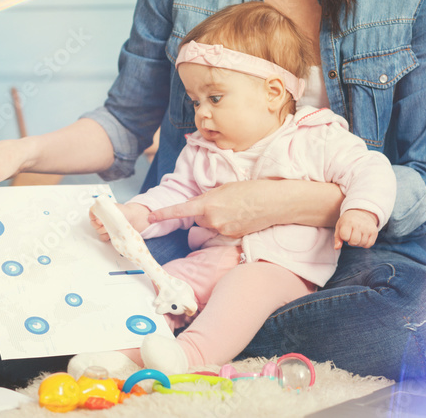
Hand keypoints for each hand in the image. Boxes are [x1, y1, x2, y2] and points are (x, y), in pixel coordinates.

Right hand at [89, 203, 150, 240]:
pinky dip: (106, 237)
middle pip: (93, 223)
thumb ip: (107, 213)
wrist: (134, 219)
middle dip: (100, 225)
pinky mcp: (108, 234)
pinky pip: (102, 238)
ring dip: (104, 231)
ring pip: (98, 231)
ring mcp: (104, 227)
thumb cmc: (125, 213)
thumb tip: (98, 221)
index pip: (92, 212)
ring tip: (112, 229)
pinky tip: (111, 235)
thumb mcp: (116, 209)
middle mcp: (102, 218)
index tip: (98, 220)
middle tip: (107, 225)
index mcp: (102, 210)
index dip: (93, 216)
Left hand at [145, 181, 273, 237]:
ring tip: (235, 208)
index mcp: (208, 203)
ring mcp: (222, 230)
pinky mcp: (232, 236)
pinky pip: (222, 230)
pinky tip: (241, 216)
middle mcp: (212, 219)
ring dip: (216, 219)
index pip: (180, 210)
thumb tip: (199, 205)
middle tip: (222, 203)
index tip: (151, 217)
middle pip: (198, 218)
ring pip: (210, 225)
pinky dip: (227, 224)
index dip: (164, 214)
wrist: (274, 202)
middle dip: (204, 212)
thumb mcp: (226, 188)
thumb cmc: (252, 189)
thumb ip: (209, 197)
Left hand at [334, 209, 378, 248]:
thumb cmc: (347, 221)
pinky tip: (362, 238)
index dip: (344, 237)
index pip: (345, 237)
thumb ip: (337, 238)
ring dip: (358, 243)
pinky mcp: (374, 231)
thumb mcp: (340, 226)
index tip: (345, 232)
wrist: (361, 212)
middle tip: (351, 236)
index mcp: (348, 222)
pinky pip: (369, 245)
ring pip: (362, 244)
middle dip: (351, 242)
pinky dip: (364, 244)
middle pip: (354, 242)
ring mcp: (368, 228)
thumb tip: (336, 248)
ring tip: (357, 236)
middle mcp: (359, 224)